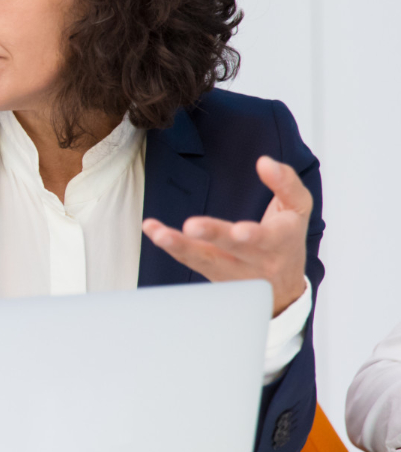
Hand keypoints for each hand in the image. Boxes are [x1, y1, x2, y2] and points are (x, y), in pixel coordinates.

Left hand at [142, 156, 310, 315]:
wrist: (283, 289)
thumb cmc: (288, 240)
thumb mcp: (299, 209)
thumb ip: (286, 183)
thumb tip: (265, 162)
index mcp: (280, 241)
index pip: (268, 238)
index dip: (253, 236)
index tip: (239, 231)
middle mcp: (255, 261)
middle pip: (232, 250)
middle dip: (213, 237)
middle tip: (192, 226)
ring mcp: (232, 273)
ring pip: (204, 261)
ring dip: (179, 247)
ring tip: (159, 234)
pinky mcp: (212, 275)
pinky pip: (190, 262)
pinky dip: (172, 248)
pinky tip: (154, 231)